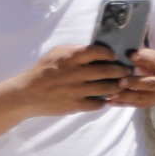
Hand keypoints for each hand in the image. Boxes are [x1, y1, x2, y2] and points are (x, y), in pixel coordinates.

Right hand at [18, 45, 135, 116]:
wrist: (27, 94)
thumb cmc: (43, 70)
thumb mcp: (56, 53)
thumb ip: (75, 50)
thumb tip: (96, 50)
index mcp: (70, 57)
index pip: (98, 52)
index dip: (110, 54)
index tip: (115, 56)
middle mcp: (75, 73)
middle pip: (107, 71)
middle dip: (121, 71)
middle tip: (127, 71)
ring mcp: (76, 90)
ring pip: (105, 88)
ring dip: (117, 86)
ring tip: (122, 84)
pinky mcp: (75, 105)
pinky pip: (97, 104)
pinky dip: (104, 101)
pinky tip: (107, 98)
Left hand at [110, 46, 154, 109]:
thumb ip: (149, 55)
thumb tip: (131, 51)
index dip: (146, 59)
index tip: (131, 55)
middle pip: (152, 83)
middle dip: (136, 82)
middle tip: (121, 81)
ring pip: (142, 97)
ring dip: (126, 96)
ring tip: (111, 94)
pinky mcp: (151, 104)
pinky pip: (136, 105)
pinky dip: (122, 104)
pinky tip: (110, 101)